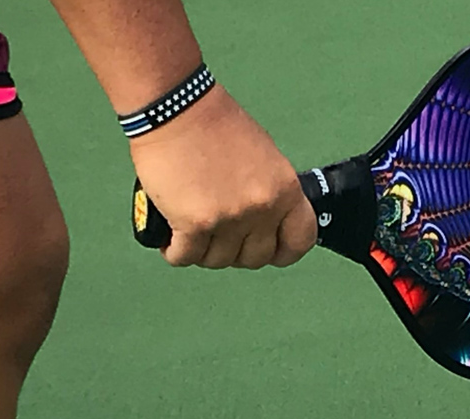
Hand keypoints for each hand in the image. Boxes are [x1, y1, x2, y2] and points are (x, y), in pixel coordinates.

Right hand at [128, 88, 317, 268]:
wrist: (177, 107)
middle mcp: (262, 207)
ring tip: (189, 227)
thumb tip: (262, 222)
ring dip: (201, 250)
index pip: (300, 241)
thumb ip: (268, 192)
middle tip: (217, 234)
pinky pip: (184, 257)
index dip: (282, 251)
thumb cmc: (213, 124)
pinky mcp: (194, 224)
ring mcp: (229, 218)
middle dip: (234, 251)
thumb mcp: (263, 157)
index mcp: (285, 189)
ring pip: (217, 261)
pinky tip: (170, 237)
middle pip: (254, 258)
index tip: (267, 250)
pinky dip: (174, 250)